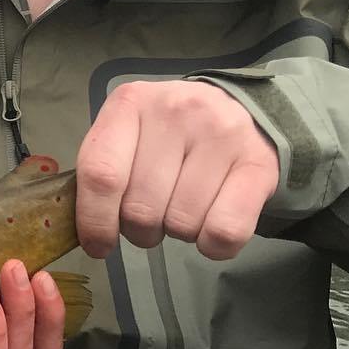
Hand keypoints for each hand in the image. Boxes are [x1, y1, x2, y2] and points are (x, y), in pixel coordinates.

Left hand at [76, 80, 278, 260]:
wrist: (236, 109)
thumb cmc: (165, 132)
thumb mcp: (126, 134)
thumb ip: (102, 170)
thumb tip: (89, 232)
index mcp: (129, 103)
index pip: (101, 174)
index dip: (95, 220)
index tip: (98, 245)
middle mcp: (174, 111)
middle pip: (140, 208)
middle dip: (139, 230)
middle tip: (149, 217)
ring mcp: (221, 133)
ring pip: (182, 224)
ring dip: (176, 233)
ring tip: (181, 207)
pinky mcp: (259, 163)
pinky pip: (225, 232)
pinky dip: (212, 246)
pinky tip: (209, 225)